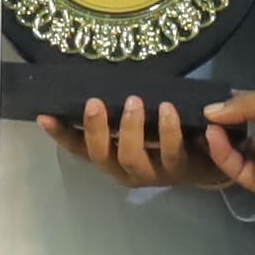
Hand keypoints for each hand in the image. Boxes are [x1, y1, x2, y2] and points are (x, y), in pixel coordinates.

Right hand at [57, 97, 218, 192]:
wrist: (210, 158)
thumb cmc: (165, 132)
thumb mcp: (139, 121)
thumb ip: (118, 109)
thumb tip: (94, 81)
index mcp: (111, 157)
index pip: (78, 148)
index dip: (60, 134)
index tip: (44, 115)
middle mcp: (124, 169)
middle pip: (100, 156)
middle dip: (95, 129)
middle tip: (94, 101)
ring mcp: (151, 173)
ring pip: (131, 157)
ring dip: (130, 129)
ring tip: (134, 101)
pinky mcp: (177, 170)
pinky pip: (170, 152)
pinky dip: (168, 130)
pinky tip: (168, 108)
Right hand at [193, 83, 254, 209]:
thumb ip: (243, 104)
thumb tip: (209, 110)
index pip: (247, 115)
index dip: (225, 109)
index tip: (200, 101)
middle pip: (238, 137)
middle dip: (216, 127)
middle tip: (190, 116)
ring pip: (236, 156)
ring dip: (217, 140)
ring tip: (200, 124)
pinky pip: (240, 171)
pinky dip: (224, 155)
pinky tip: (214, 137)